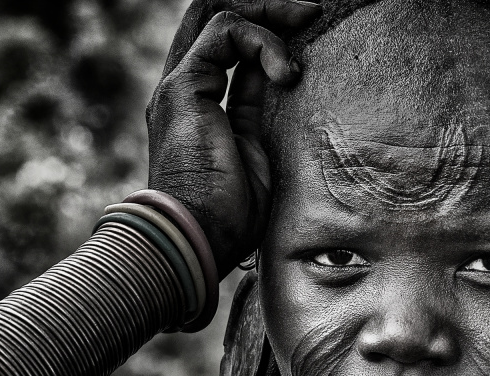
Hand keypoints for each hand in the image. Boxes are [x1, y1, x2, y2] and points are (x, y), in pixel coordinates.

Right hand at [146, 0, 321, 277]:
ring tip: (308, 20)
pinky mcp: (184, 88)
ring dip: (269, 11)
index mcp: (197, 106)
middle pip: (215, 19)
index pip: (225, 46)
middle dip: (266, 8)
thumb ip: (256, 110)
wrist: (197, 239)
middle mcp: (183, 90)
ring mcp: (179, 87)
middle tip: (310, 12)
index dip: (266, 31)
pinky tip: (287, 72)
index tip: (307, 32)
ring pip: (218, 13)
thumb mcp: (255, 154)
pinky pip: (224, 33)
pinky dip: (262, 40)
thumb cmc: (229, 217)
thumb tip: (280, 76)